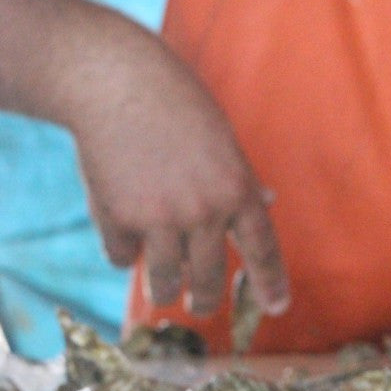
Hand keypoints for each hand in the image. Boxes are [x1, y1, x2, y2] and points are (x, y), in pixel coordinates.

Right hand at [64, 37, 288, 317]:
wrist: (113, 81)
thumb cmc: (172, 103)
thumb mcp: (220, 137)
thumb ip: (241, 177)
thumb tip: (268, 202)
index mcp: (237, 190)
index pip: (262, 249)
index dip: (270, 283)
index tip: (276, 309)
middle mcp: (203, 212)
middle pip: (209, 279)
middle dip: (204, 301)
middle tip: (200, 306)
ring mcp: (160, 219)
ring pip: (164, 281)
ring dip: (163, 290)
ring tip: (162, 292)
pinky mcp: (118, 219)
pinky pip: (122, 257)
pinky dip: (123, 252)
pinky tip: (123, 237)